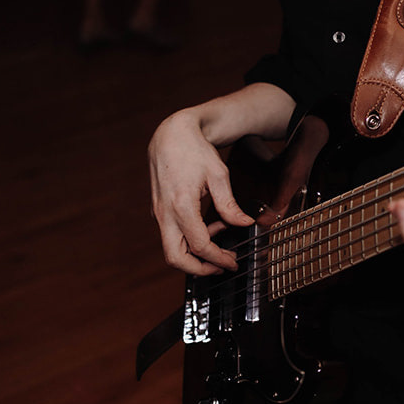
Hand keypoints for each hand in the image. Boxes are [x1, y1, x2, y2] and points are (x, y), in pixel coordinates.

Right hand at [148, 111, 254, 274]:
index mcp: (181, 206)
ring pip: (171, 249)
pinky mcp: (159, 210)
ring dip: (196, 254)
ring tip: (222, 244)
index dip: (217, 259)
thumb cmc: (194, 151)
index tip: (233, 263)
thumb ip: (230, 205)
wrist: (171, 135)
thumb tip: (244, 224)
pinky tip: (212, 226)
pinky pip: (172, 235)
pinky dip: (190, 239)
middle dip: (199, 269)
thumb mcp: (218, 175)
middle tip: (222, 266)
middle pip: (175, 257)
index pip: (199, 245)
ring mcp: (159, 213)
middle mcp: (165, 214)